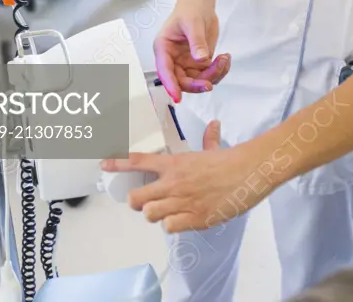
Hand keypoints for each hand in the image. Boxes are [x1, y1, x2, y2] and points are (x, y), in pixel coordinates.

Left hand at [101, 124, 270, 231]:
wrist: (247, 173)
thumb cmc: (230, 161)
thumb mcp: (213, 149)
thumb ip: (208, 138)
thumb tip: (214, 125)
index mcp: (174, 164)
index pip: (138, 161)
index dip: (118, 164)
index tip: (104, 165)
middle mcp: (173, 183)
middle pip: (136, 198)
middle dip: (136, 201)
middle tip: (144, 200)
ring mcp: (182, 202)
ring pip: (150, 215)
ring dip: (154, 214)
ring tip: (165, 211)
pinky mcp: (194, 219)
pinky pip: (169, 227)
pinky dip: (172, 226)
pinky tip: (180, 220)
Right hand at [154, 4, 230, 102]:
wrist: (201, 4)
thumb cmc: (190, 9)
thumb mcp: (193, 23)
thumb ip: (197, 41)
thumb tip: (201, 59)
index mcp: (164, 48)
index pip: (165, 71)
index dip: (170, 85)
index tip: (178, 98)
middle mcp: (173, 59)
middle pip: (182, 81)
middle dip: (197, 83)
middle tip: (211, 80)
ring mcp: (187, 63)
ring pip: (198, 81)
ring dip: (213, 75)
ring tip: (224, 59)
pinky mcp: (199, 63)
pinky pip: (209, 75)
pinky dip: (219, 71)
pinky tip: (225, 58)